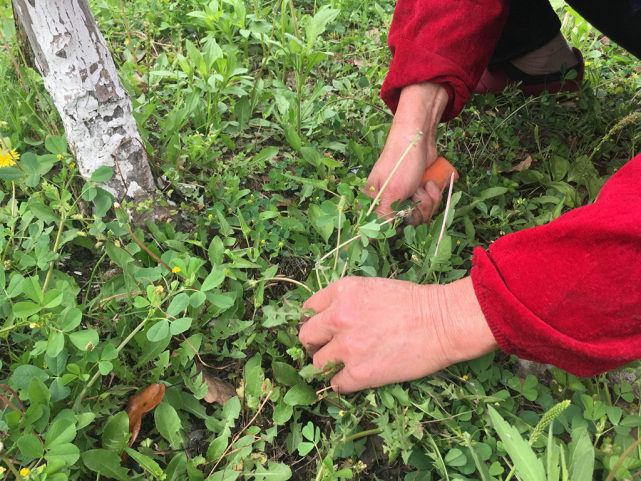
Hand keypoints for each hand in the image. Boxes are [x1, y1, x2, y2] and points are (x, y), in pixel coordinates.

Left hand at [298, 276, 497, 392]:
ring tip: (346, 364)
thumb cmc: (415, 303)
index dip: (316, 321)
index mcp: (342, 291)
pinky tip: (356, 377)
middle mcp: (338, 316)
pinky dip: (343, 383)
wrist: (443, 322)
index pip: (309, 309)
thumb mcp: (373, 287)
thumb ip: (346, 300)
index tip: (323, 330)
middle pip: (307, 336)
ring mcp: (347, 346)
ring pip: (317, 363)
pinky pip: (335, 384)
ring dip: (328, 365)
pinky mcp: (359, 373)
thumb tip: (329, 318)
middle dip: (316, 343)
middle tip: (330, 348)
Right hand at [366, 82, 449, 224]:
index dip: (397, 226)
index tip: (405, 213)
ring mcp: (404, 200)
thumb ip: (382, 217)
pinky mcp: (418, 195)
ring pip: (420, 217)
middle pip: (405, 225)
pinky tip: (430, 183)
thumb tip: (365, 240)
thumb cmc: (401, 161)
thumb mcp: (391, 192)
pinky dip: (434, 196)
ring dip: (427, 201)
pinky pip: (429, 208)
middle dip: (418, 210)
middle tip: (416, 191)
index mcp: (374, 203)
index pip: (383, 229)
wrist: (419, 138)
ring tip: (424, 184)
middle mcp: (388, 203)